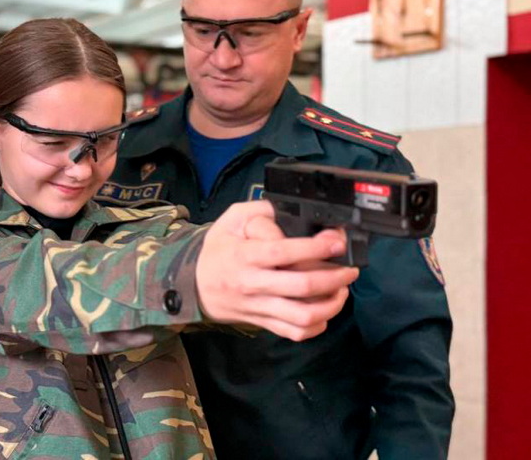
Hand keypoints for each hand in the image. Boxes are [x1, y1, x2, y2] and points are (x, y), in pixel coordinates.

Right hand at [195, 201, 357, 341]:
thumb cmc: (218, 250)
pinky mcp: (262, 323)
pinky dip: (316, 326)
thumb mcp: (231, 220)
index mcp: (245, 255)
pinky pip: (294, 332)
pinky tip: (324, 312)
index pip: (283, 252)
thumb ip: (262, 211)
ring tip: (341, 291)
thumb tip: (292, 213)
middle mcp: (252, 283)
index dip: (315, 247)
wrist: (194, 286)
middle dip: (334, 277)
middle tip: (349, 269)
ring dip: (331, 305)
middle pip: (301, 286)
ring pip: (302, 315)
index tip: (337, 242)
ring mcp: (258, 307)